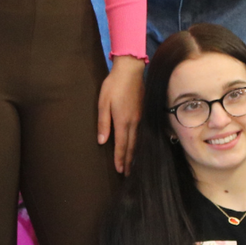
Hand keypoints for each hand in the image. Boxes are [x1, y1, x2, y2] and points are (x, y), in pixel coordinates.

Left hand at [97, 56, 145, 173]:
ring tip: (133, 165)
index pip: (121, 145)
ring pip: (138, 140)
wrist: (130, 70)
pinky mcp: (143, 112)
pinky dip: (139, 143)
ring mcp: (140, 117)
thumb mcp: (103, 103)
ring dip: (135, 154)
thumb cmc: (113, 85)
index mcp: (123, 121)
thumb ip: (103, 123)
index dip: (120, 158)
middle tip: (127, 174)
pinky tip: (138, 146)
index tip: (119, 170)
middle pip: (131, 146)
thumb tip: (101, 141)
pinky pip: (142, 133)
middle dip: (129, 161)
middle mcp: (134, 122)